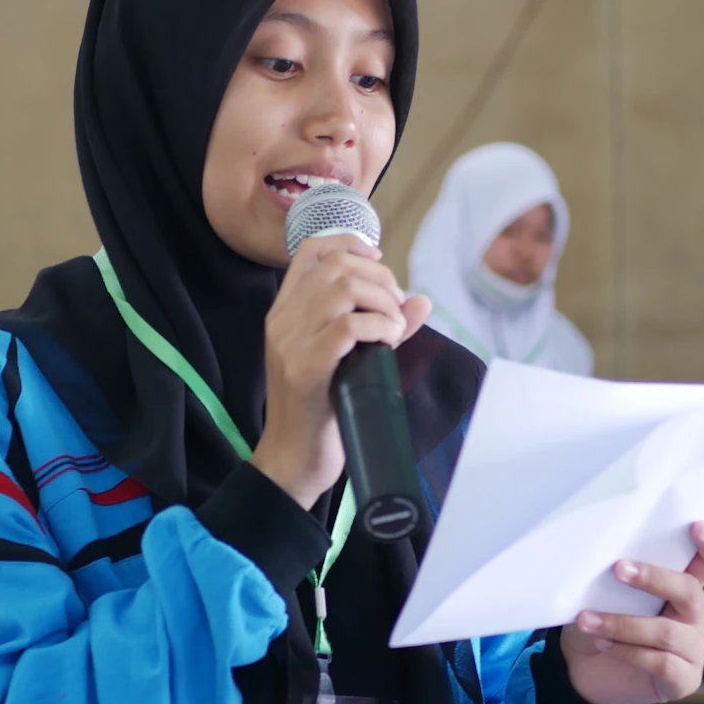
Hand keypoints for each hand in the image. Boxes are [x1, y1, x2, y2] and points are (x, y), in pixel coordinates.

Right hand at [251, 234, 430, 508]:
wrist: (293, 459)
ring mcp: (290, 342)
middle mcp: (282, 320)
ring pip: (343, 288)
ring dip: (382, 302)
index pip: (309, 249)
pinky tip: (389, 341)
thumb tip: (421, 300)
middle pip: (336, 265)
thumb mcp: (346, 358)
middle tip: (395, 309)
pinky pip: (347, 325)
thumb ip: (378, 325)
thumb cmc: (321, 409)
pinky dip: (379, 326)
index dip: (350, 243)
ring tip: (393, 328)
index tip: (379, 261)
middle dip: (380, 278)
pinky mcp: (305, 368)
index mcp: (284, 312)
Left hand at [559, 521, 703, 703]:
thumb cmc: (601, 623)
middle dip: (654, 578)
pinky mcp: (683, 680)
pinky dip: (628, 652)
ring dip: (623, 624)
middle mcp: (695, 616)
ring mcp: (693, 650)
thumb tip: (597, 555)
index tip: (696, 526)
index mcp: (682, 588)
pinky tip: (604, 644)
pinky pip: (661, 663)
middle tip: (618, 569)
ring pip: (667, 632)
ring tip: (588, 619)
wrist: (586, 673)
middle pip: (690, 591)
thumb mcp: (606, 596)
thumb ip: (616, 578)